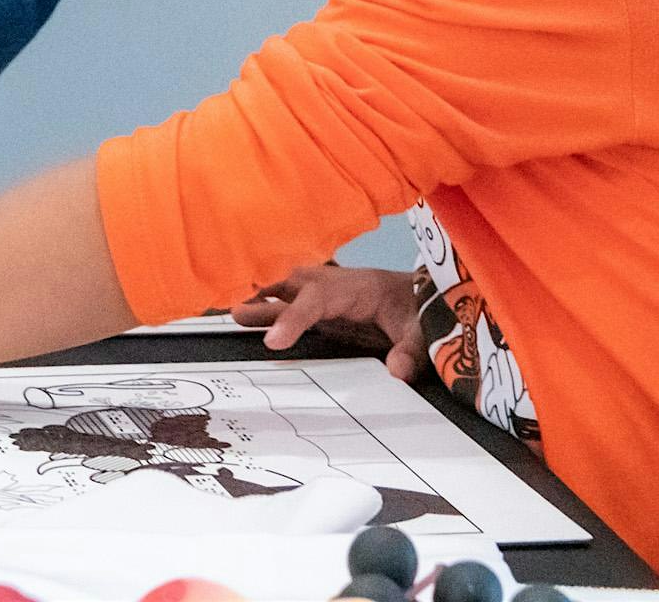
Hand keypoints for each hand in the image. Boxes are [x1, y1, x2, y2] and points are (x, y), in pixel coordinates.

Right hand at [231, 263, 426, 372]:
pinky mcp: (323, 304)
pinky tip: (251, 313)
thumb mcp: (422, 329)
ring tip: (234, 315)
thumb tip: (396, 373)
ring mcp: (326, 292)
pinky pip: (292, 300)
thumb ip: (411, 350)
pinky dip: (271, 304)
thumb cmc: (419, 307)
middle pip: (295, 288)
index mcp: (358, 287)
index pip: (317, 299)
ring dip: (263, 301)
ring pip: (289, 291)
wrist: (424, 292)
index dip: (293, 318)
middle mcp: (335, 284)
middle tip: (238, 316)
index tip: (273, 342)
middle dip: (267, 302)